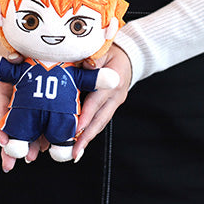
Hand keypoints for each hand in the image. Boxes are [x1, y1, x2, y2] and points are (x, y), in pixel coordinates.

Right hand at [0, 39, 48, 171]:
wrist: (23, 59)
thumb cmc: (17, 59)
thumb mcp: (12, 56)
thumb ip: (14, 57)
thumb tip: (14, 57)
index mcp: (4, 92)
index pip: (2, 110)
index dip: (2, 127)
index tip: (3, 141)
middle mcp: (12, 104)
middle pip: (10, 128)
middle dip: (12, 147)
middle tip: (14, 162)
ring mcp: (23, 109)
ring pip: (23, 131)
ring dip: (25, 146)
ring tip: (30, 158)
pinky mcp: (36, 111)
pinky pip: (37, 126)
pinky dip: (38, 138)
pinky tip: (41, 149)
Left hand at [73, 43, 131, 162]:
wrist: (129, 56)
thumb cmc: (112, 52)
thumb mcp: (104, 50)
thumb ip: (95, 59)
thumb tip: (88, 65)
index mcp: (113, 81)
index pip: (96, 101)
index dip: (86, 116)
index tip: (75, 129)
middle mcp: (116, 96)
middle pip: (100, 119)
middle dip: (86, 137)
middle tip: (74, 152)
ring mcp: (115, 103)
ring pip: (101, 123)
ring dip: (88, 138)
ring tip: (75, 153)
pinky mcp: (112, 106)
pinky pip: (101, 120)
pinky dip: (90, 131)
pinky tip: (79, 141)